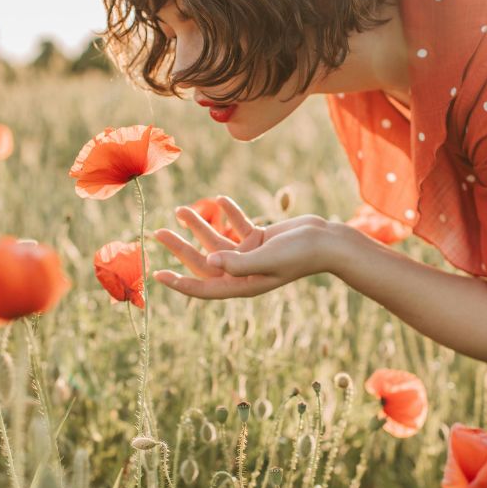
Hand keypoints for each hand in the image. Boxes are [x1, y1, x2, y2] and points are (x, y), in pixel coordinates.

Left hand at [152, 195, 330, 298]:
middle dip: (181, 247)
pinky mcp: (260, 239)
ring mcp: (251, 255)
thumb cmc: (300, 254)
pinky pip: (237, 226)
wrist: (328, 241)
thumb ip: (238, 262)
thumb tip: (210, 260)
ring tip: (179, 209)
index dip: (181, 283)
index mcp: (243, 284)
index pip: (205, 287)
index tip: (158, 274)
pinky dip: (228, 213)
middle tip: (158, 233)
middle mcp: (244, 272)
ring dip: (199, 225)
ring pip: (217, 240)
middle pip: (204, 260)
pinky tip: (219, 200)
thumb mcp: (267, 258)